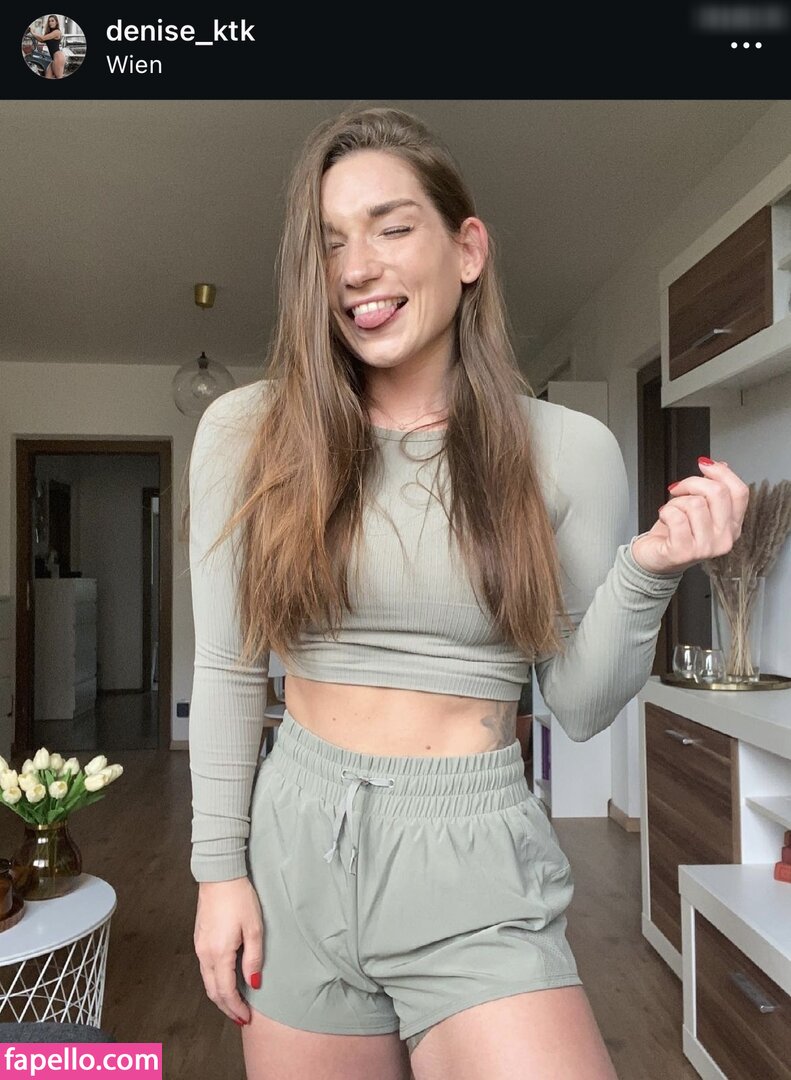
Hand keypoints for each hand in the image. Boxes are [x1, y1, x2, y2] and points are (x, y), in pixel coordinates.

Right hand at [194, 877, 263, 1026]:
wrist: (219, 875)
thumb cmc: (239, 898)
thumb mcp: (254, 928)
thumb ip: (254, 958)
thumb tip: (254, 983)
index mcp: (219, 954)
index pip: (225, 991)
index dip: (236, 1008)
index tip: (246, 1018)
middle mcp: (204, 954)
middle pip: (212, 991)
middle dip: (226, 1007)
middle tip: (240, 1018)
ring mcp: (199, 946)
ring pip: (207, 980)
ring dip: (220, 995)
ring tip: (234, 1004)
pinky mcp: (199, 939)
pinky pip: (205, 968)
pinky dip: (215, 981)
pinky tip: (225, 981)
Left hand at [631, 458, 748, 575]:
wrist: (654, 559)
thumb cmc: (675, 534)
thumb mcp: (698, 508)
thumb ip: (712, 489)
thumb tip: (720, 466)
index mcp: (733, 526)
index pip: (740, 492)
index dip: (721, 473)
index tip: (703, 465)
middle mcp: (725, 539)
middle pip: (718, 492)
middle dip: (692, 483)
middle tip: (678, 489)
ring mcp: (706, 548)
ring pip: (695, 503)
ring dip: (676, 502)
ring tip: (672, 512)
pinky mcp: (684, 552)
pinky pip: (676, 516)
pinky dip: (666, 511)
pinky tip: (665, 518)